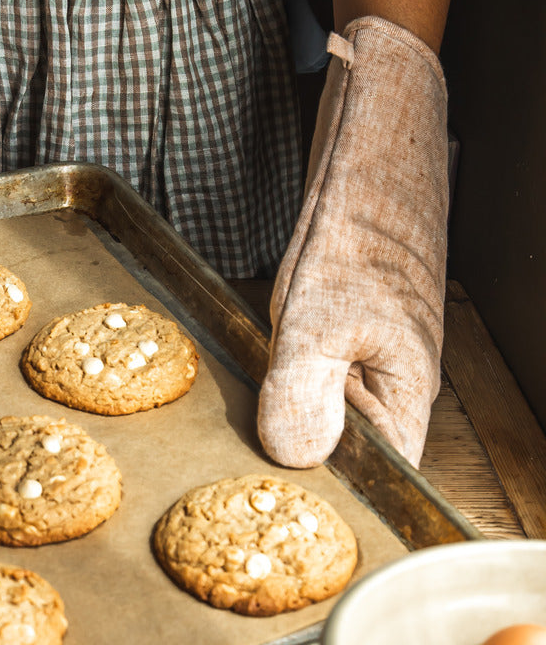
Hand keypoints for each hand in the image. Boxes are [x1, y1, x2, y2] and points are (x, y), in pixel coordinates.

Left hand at [256, 17, 447, 467]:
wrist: (371, 146)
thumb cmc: (362, 223)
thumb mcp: (321, 313)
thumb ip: (304, 389)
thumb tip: (296, 459)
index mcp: (403, 392)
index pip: (379, 475)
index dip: (329, 490)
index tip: (276, 497)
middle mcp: (389, 383)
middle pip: (342, 448)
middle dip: (291, 449)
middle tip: (241, 445)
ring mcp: (365, 355)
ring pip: (317, 407)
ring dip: (279, 406)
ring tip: (248, 395)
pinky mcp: (339, 328)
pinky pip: (305, 369)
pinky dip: (276, 368)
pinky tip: (255, 354)